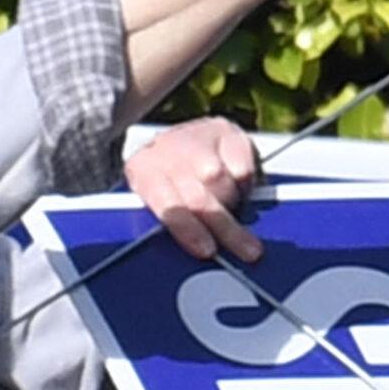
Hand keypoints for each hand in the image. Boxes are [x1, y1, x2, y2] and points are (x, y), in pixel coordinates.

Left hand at [125, 117, 262, 261]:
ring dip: (231, 205)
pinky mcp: (226, 131)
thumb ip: (168, 226)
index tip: (207, 251)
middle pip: (198, 196)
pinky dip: (244, 186)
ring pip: (222, 183)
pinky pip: (242, 169)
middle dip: (223, 228)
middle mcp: (166, 150)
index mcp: (142, 172)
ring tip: (230, 212)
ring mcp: (197, 137)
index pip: (165, 204)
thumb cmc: (163, 185)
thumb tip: (191, 258)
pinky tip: (236, 188)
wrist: (172, 141)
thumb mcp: (151, 205)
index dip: (187, 228)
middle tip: (247, 251)